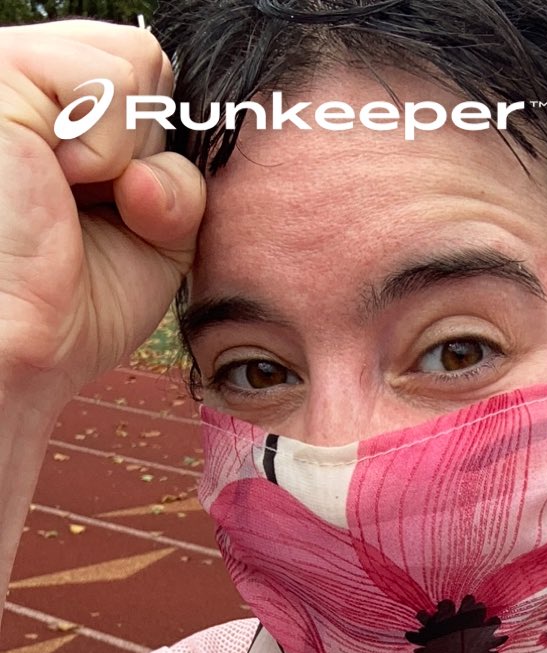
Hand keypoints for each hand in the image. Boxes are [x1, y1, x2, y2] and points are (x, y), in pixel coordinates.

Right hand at [0, 19, 204, 408]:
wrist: (23, 346)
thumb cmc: (76, 304)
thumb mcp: (158, 239)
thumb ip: (180, 182)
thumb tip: (161, 151)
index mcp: (61, 117)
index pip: (149, 81)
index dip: (160, 148)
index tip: (130, 211)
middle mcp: (31, 86)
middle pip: (149, 67)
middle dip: (149, 153)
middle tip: (95, 207)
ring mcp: (13, 75)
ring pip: (136, 63)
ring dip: (130, 153)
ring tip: (70, 194)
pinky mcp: (1, 77)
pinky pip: (112, 77)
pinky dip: (111, 145)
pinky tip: (62, 178)